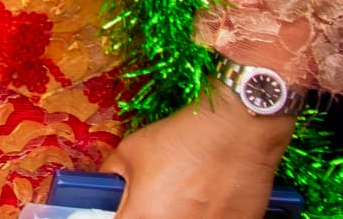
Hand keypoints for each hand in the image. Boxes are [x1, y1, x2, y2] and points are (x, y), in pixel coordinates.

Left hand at [101, 86, 293, 218]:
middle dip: (152, 214)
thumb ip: (112, 176)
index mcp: (142, 217)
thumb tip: (107, 188)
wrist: (235, 132)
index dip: (123, 214)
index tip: (128, 208)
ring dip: (182, 214)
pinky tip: (212, 199)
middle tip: (159, 199)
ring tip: (189, 195)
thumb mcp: (129, 150)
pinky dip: (209, 215)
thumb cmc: (180, 139)